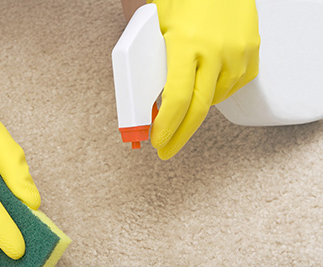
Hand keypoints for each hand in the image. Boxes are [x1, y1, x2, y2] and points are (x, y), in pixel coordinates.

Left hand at [148, 0, 259, 158]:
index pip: (177, 99)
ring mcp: (239, 53)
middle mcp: (216, 51)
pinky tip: (206, 82)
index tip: (157, 140)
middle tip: (167, 147)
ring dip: (197, 108)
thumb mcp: (156, 24)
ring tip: (185, 100)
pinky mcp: (253, 53)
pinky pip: (234, 86)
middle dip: (180, 135)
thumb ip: (149, 58)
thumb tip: (142, 94)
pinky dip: (217, 91)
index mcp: (186, 42)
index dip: (166, 126)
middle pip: (199, 109)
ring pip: (216, 99)